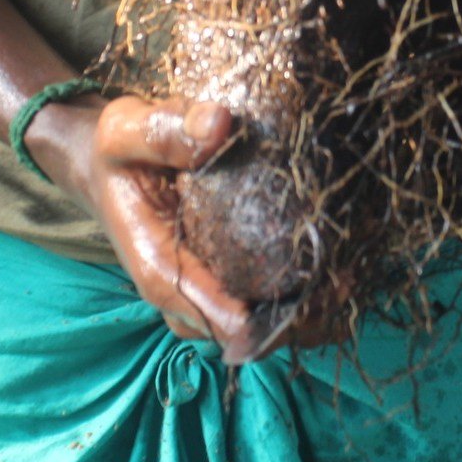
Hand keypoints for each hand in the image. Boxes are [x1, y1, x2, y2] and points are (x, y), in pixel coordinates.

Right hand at [87, 94, 354, 360]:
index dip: (276, 316)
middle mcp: (185, 297)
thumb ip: (164, 129)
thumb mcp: (125, 130)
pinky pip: (268, 305)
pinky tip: (342, 263)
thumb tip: (219, 125)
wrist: (106, 164)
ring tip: (356, 269)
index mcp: (160, 269)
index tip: (323, 283)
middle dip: (307, 314)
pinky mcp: (225, 282)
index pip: (222, 320)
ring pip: (267, 327)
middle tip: (354, 273)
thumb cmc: (117, 151)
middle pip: (255, 336)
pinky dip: (306, 292)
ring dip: (313, 308)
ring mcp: (207, 295)